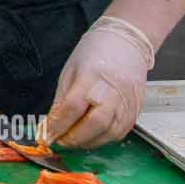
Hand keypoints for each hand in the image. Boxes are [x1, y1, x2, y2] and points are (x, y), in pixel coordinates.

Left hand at [47, 16, 155, 148]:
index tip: (47, 135)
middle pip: (94, 123)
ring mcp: (128, 101)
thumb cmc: (96, 51)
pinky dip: (105, 138)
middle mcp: (112, 91)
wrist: (127, 41)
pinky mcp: (137, 108)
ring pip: (110, 132)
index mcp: (91, 77)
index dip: (58, 125)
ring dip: (90, 142)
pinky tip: (94, 136)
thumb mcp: (70, 70)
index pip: (72, 108)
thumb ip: (62, 98)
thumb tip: (53, 123)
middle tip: (61, 141)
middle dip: (74, 138)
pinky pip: (122, 131)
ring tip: (75, 141)